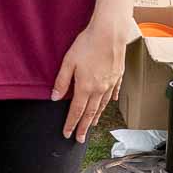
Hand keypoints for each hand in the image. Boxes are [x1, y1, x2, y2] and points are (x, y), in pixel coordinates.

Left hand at [51, 7, 134, 141]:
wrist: (110, 33)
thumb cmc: (87, 44)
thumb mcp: (69, 62)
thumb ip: (62, 81)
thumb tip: (55, 98)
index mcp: (85, 87)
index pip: (76, 111)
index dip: (71, 124)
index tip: (67, 134)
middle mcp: (99, 89)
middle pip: (90, 113)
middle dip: (84, 127)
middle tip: (80, 139)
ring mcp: (110, 83)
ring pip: (102, 105)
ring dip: (96, 117)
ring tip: (92, 125)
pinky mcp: (118, 76)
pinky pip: (113, 92)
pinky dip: (109, 100)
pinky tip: (109, 103)